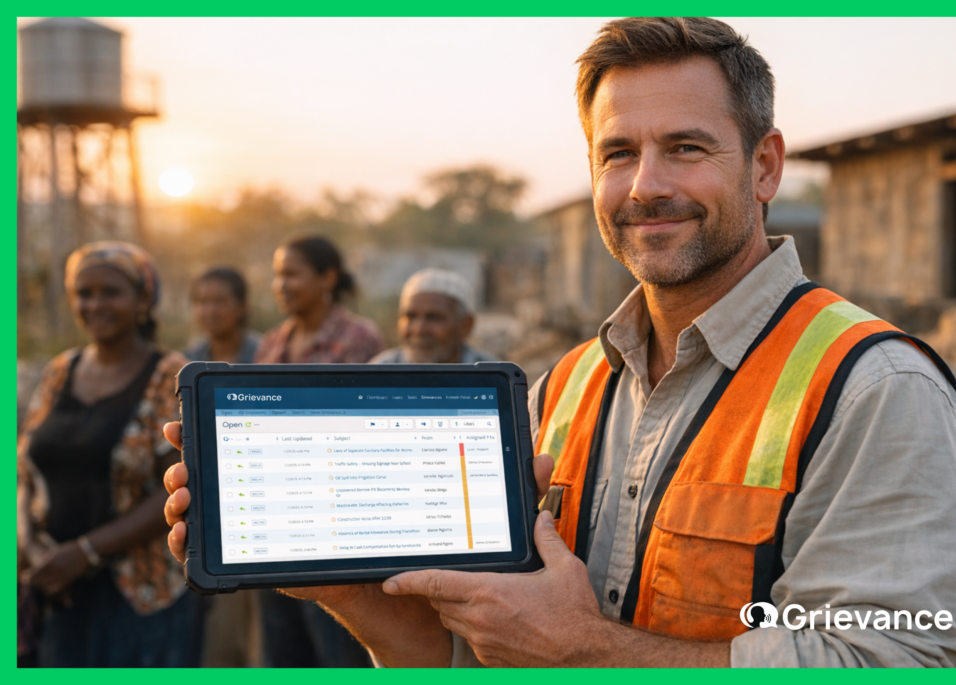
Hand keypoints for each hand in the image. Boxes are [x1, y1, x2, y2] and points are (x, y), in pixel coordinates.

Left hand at [25, 541, 89, 596]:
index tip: (25, 576)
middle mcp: (54, 571)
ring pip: (44, 587)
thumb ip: (44, 561)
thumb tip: (34, 570)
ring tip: (41, 582)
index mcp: (49, 562)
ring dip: (41, 585)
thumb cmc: (68, 550)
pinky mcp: (67, 581)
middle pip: (37, 582)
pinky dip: (49, 589)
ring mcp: (61, 577)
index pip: (33, 574)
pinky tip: (50, 585)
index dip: (27, 576)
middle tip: (33, 580)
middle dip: (33, 581)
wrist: (85, 552)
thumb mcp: (54, 553)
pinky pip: (53, 590)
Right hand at [162, 420, 554, 571]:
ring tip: (174, 485)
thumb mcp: (482, 520)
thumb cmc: (459, 571)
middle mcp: (328, 510)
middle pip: (260, 472)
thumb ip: (511, 489)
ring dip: (201, 496)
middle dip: (209, 451)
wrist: (445, 631)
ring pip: (248, 513)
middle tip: (173, 436)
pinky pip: (263, 564)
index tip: (213, 402)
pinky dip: (224, 551)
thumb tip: (547, 461)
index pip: (307, 444)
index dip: (259, 421)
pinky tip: (189, 539)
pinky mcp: (313, 578)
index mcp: (358, 486)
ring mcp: (314, 543)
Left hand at [382, 509, 605, 666]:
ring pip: (452, 620)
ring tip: (474, 595)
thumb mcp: (564, 569)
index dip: (408, 582)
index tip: (391, 581)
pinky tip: (494, 618)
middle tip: (444, 577)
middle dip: (437, 589)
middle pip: (440, 601)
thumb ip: (547, 540)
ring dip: (454, 607)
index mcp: (490, 593)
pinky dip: (472, 626)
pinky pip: (469, 638)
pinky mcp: (491, 658)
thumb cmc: (574, 618)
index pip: (436, 583)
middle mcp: (480, 619)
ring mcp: (483, 642)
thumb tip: (542, 519)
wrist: (585, 658)